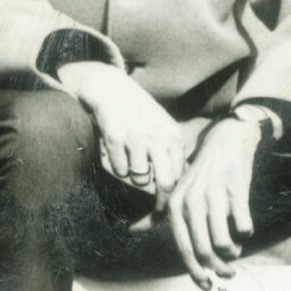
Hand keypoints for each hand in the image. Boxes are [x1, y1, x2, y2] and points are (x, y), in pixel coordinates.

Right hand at [55, 62, 187, 197]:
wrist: (111, 89)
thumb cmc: (139, 114)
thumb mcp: (163, 128)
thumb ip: (172, 154)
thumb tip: (177, 187)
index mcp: (174, 136)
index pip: (180, 177)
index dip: (171, 193)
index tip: (161, 200)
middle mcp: (159, 137)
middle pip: (165, 182)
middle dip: (156, 194)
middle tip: (148, 196)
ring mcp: (137, 137)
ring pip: (139, 177)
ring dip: (133, 175)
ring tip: (130, 161)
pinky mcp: (115, 138)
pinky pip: (119, 170)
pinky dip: (117, 166)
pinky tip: (117, 152)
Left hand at [167, 117, 257, 289]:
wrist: (227, 142)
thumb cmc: (202, 174)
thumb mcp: (177, 191)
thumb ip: (156, 212)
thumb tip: (133, 230)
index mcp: (176, 205)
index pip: (183, 247)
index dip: (195, 271)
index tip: (206, 284)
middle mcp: (192, 201)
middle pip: (204, 250)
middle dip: (219, 268)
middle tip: (229, 274)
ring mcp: (214, 195)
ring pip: (224, 242)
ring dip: (233, 252)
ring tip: (237, 249)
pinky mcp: (236, 190)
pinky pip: (243, 226)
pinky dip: (246, 232)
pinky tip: (245, 227)